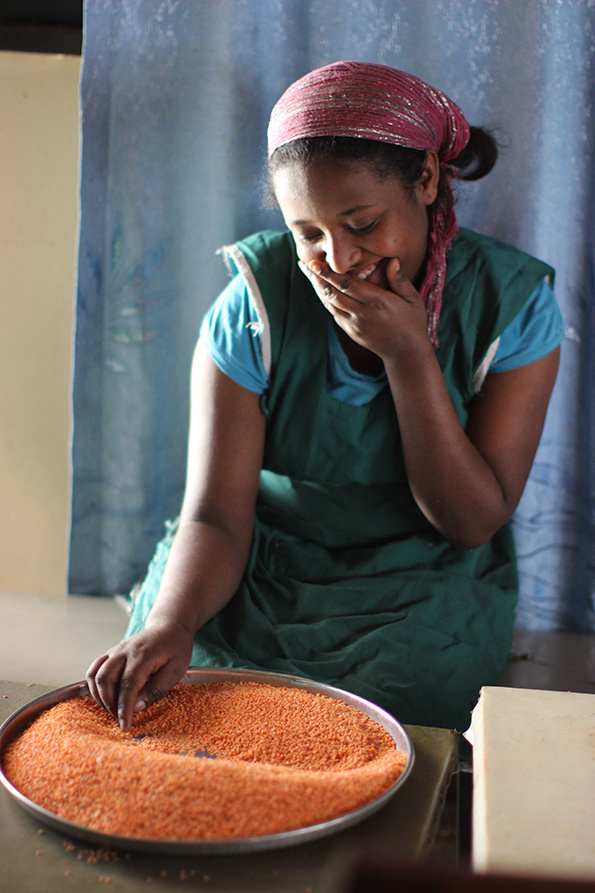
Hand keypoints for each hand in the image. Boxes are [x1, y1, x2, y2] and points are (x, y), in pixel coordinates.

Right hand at [86, 620, 194, 730]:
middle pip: (105, 680)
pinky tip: (106, 696)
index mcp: (143, 655)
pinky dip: (95, 685)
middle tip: (122, 717)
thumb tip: (136, 707)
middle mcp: (125, 651)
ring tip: (114, 708)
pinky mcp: (111, 653)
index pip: (128, 685)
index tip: (125, 726)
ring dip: (100, 696)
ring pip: (95, 675)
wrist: (169, 626)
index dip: (124, 708)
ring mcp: (115, 650)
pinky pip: (94, 669)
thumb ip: (156, 689)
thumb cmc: (176, 648)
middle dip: (110, 704)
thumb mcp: (176, 670)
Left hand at [299, 257, 431, 360]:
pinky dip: (325, 300)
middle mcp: (362, 313)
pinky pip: (334, 313)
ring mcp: (354, 324)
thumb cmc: (412, 322)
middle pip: (333, 293)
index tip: (315, 262)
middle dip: (317, 277)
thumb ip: (400, 280)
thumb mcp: (412, 300)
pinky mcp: (351, 331)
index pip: (347, 285)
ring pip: (330, 303)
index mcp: (377, 302)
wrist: (406, 353)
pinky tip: (320, 288)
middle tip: (304, 263)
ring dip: (317, 287)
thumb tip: (392, 260)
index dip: (329, 273)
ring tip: (308, 272)